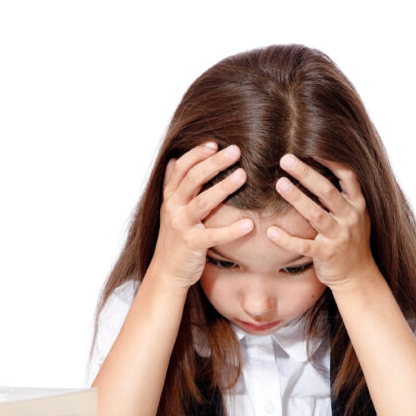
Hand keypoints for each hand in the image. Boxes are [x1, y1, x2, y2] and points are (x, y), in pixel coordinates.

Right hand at [149, 142, 252, 288]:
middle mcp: (174, 208)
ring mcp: (181, 226)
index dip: (197, 154)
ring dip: (223, 188)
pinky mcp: (192, 245)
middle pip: (193, 179)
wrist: (167, 272)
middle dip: (214, 163)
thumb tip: (174, 159)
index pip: (181, 168)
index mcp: (171, 197)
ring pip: (202, 202)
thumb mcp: (171, 209)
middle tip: (235, 151)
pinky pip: (214, 235)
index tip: (215, 143)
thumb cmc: (175, 238)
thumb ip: (174, 185)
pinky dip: (232, 230)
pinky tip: (249, 224)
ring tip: (243, 175)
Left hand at [267, 154, 377, 289]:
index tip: (310, 146)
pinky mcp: (327, 255)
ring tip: (279, 184)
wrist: (358, 275)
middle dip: (306, 173)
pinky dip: (287, 239)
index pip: (347, 176)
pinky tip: (271, 231)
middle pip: (327, 191)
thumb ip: (342, 194)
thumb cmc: (350, 240)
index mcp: (357, 204)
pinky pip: (304, 246)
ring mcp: (339, 237)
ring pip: (316, 215)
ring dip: (297, 198)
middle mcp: (350, 218)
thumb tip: (320, 166)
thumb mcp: (355, 214)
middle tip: (285, 159)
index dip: (330, 160)